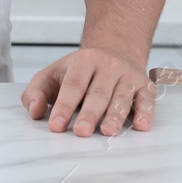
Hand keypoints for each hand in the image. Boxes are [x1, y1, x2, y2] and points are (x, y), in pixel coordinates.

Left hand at [20, 46, 153, 135]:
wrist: (115, 50)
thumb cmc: (80, 71)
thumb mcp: (53, 75)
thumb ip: (36, 92)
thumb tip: (35, 111)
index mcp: (83, 62)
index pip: (73, 85)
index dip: (64, 105)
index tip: (56, 125)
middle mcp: (107, 66)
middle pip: (98, 93)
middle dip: (89, 113)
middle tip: (81, 132)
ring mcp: (127, 76)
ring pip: (122, 97)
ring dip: (115, 115)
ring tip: (108, 132)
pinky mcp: (144, 86)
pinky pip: (146, 100)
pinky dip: (145, 112)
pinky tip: (141, 125)